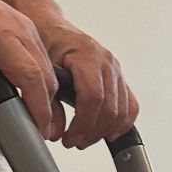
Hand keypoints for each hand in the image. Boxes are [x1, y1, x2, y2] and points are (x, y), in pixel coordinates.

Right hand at [0, 0, 56, 141]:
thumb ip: (1, 54)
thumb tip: (5, 89)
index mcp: (21, 29)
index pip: (48, 70)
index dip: (51, 101)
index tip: (49, 123)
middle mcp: (14, 30)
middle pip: (45, 77)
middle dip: (48, 111)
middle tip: (44, 136)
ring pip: (26, 78)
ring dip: (29, 112)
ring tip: (24, 135)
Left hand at [35, 16, 138, 148]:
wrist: (53, 29)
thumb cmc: (45, 43)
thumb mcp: (40, 67)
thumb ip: (47, 98)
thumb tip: (53, 129)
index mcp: (87, 54)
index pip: (93, 97)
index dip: (83, 124)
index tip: (70, 138)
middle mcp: (106, 61)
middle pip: (110, 108)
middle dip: (92, 131)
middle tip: (74, 141)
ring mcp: (116, 69)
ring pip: (122, 110)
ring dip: (104, 131)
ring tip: (85, 138)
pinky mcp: (120, 78)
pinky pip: (131, 105)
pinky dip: (123, 123)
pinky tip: (109, 133)